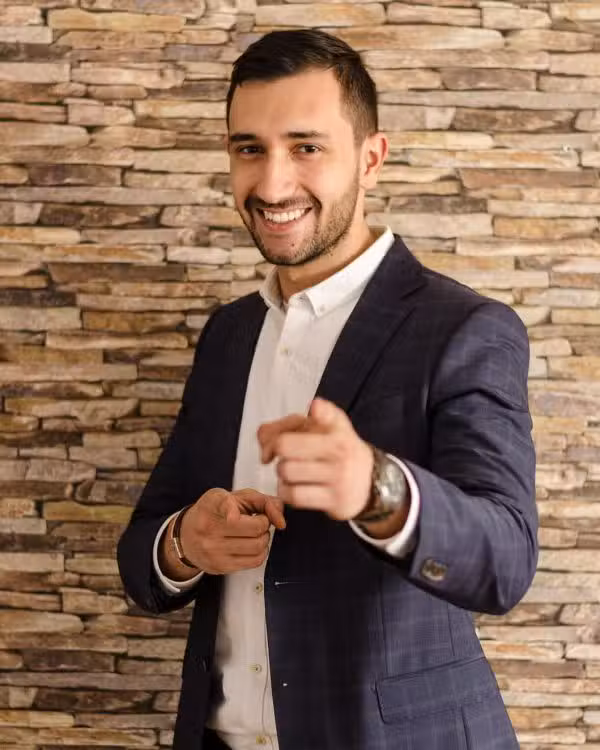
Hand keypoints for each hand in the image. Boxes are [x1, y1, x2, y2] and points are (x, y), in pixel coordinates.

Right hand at [178, 487, 285, 574]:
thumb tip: (281, 521)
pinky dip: (260, 552)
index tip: (233, 516)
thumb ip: (264, 501)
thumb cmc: (215, 512)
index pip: (224, 506)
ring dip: (264, 539)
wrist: (187, 536)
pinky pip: (254, 562)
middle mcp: (210, 527)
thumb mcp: (236, 497)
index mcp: (212, 504)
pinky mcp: (219, 566)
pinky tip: (251, 545)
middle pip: (256, 529)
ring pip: (258, 547)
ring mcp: (213, 550)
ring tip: (254, 533)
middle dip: (264, 524)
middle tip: (257, 521)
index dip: (231, 511)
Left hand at [257, 397, 372, 520]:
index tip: (277, 439)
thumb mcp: (324, 426)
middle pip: (284, 446)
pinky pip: (294, 496)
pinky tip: (294, 488)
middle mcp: (339, 451)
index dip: (277, 429)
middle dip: (276, 451)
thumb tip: (262, 437)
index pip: (295, 421)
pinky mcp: (334, 501)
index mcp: (335, 427)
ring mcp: (338, 477)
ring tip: (292, 473)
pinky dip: (286, 492)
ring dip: (282, 474)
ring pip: (287, 471)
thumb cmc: (337, 449)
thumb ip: (288, 424)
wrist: (371, 480)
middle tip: (282, 457)